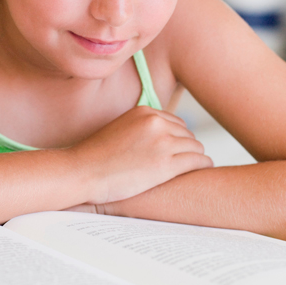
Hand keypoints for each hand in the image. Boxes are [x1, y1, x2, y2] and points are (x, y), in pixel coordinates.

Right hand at [69, 106, 212, 204]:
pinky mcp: (166, 164)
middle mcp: (156, 123)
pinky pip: (197, 161)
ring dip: (196, 157)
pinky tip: (202, 171)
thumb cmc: (95, 157)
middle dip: (187, 147)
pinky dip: (203, 165)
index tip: (177, 150)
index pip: (174, 122)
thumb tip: (153, 140)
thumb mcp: (119, 130)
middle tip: (186, 161)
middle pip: (187, 134)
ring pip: (196, 147)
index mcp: (144, 112)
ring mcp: (162, 143)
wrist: (82, 172)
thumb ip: (139, 129)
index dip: (177, 138)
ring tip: (195, 168)